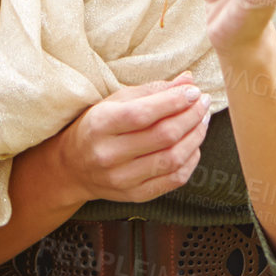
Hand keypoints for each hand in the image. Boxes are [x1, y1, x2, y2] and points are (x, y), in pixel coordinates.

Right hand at [56, 71, 210, 202]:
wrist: (73, 166)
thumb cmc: (97, 126)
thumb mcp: (115, 101)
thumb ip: (153, 90)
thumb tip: (188, 80)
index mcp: (100, 125)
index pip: (143, 114)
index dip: (174, 102)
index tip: (194, 91)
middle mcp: (108, 154)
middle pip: (163, 137)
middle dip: (191, 116)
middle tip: (203, 103)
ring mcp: (121, 179)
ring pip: (172, 159)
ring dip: (195, 137)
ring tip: (202, 120)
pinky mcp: (135, 195)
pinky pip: (173, 180)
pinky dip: (190, 161)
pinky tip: (194, 144)